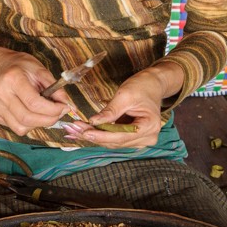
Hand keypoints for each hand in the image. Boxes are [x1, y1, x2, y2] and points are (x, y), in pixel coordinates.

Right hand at [0, 47, 70, 135]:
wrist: (2, 67)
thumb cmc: (23, 68)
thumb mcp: (41, 70)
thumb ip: (55, 88)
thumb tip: (67, 105)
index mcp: (12, 79)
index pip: (34, 103)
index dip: (53, 109)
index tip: (64, 107)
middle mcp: (0, 93)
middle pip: (27, 118)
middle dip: (48, 120)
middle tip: (59, 114)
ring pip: (21, 127)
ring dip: (38, 124)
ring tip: (44, 113)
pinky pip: (15, 127)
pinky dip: (28, 124)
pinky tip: (30, 112)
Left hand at [60, 66, 175, 149]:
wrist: (152, 84)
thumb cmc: (142, 86)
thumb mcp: (125, 95)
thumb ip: (110, 111)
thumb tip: (93, 122)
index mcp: (149, 127)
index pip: (121, 136)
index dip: (101, 136)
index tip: (84, 131)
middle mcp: (147, 137)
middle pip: (116, 142)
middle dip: (94, 136)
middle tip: (74, 129)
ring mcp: (141, 139)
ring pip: (113, 143)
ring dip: (95, 136)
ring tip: (76, 129)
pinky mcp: (133, 138)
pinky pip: (115, 139)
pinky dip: (101, 134)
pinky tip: (86, 130)